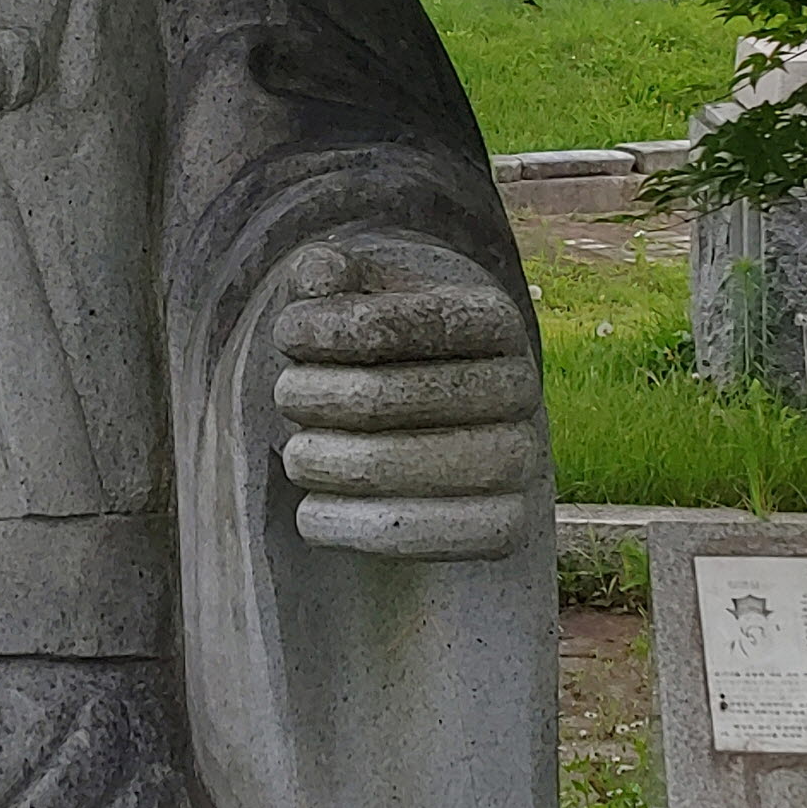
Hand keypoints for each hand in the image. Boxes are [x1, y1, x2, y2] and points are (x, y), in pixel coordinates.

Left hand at [273, 239, 539, 561]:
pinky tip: (311, 510)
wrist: (447, 449)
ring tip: (298, 453)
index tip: (287, 335)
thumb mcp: (368, 307)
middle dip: (309, 395)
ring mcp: (519, 461)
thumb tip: (316, 272)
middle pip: (378, 396)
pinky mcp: (505, 527)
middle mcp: (520, 387)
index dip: (325, 328)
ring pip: (382, 466)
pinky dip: (339, 523)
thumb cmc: (391, 363)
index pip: (394, 323)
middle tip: (286, 396)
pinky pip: (405, 535)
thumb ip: (337, 282)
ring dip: (315, 459)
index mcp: (494, 320)